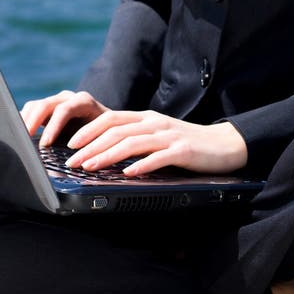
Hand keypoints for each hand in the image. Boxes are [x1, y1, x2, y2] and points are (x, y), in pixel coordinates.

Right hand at [20, 90, 108, 146]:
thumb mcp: (99, 138)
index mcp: (84, 102)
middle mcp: (68, 98)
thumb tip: (75, 161)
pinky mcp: (47, 108)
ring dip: (25, 122)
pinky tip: (19, 134)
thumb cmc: (103, 134)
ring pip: (35, 106)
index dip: (53, 126)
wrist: (105, 125)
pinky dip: (24, 121)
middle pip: (46, 105)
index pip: (65, 110)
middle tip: (24, 141)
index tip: (45, 144)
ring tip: (19, 139)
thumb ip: (88, 145)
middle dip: (33, 123)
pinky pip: (31, 110)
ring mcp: (56, 101)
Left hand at [65, 109, 247, 175]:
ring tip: (91, 168)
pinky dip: (141, 165)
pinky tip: (128, 174)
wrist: (223, 145)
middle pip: (117, 130)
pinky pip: (159, 157)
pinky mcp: (183, 150)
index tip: (70, 144)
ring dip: (108, 155)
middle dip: (91, 146)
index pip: (111, 118)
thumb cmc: (187, 144)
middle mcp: (155, 123)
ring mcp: (169, 136)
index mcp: (146, 119)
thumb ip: (136, 139)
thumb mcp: (158, 136)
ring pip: (132, 142)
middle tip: (72, 161)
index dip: (89, 130)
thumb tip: (104, 152)